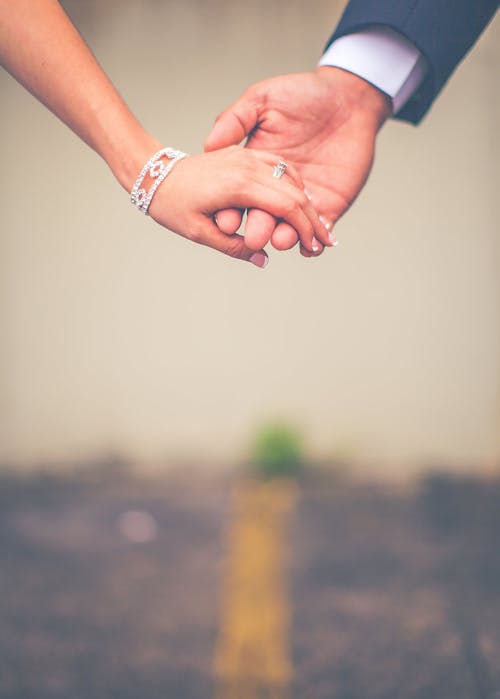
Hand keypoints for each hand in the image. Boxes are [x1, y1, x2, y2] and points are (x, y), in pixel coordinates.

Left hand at [146, 145, 330, 266]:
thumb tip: (262, 259)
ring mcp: (246, 157)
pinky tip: (302, 200)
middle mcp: (246, 166)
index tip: (315, 248)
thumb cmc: (171, 204)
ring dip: (307, 201)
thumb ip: (233, 246)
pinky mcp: (243, 154)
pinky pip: (278, 166)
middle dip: (313, 219)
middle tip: (326, 242)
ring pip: (289, 177)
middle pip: (294, 192)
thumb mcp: (198, 232)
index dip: (305, 228)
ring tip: (319, 225)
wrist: (154, 173)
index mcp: (237, 186)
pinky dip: (294, 184)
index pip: (286, 206)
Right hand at [205, 67, 390, 255]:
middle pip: (262, 215)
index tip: (223, 220)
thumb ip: (235, 119)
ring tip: (280, 241)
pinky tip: (310, 250)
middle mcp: (275, 189)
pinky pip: (319, 231)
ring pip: (289, 227)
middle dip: (257, 228)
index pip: (238, 195)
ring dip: (283, 237)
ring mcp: (301, 200)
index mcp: (255, 168)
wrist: (349, 98)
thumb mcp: (262, 99)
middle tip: (253, 239)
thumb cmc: (304, 92)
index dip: (230, 209)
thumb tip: (210, 144)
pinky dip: (313, 246)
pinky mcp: (329, 206)